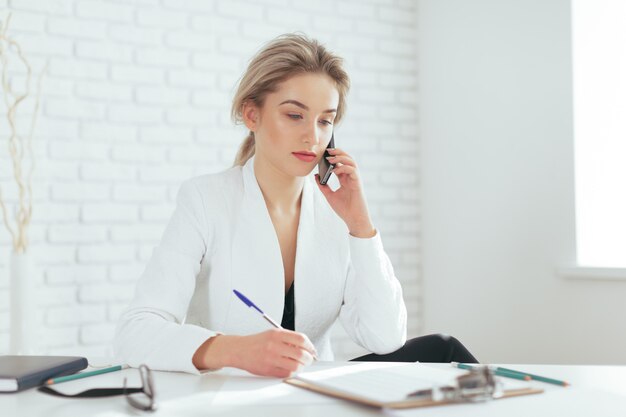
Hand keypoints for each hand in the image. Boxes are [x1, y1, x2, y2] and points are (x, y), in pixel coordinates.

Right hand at [198, 329, 316, 377]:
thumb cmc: (257, 342)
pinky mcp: (267, 369)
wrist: (239, 350)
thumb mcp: (273, 333)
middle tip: (309, 359)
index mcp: (277, 334)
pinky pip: (286, 373)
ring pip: (295, 366)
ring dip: (301, 367)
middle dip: (309, 358)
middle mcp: (274, 345)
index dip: (310, 346)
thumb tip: (306, 347)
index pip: (301, 339)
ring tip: (300, 365)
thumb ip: (288, 338)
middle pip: (301, 354)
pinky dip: (292, 372)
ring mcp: (271, 358)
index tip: (312, 350)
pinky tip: (291, 369)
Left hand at [315, 148, 375, 237]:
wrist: (353, 219)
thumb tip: (316, 175)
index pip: (340, 164)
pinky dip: (344, 168)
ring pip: (351, 162)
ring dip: (341, 157)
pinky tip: (335, 170)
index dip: (333, 157)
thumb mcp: (329, 196)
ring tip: (330, 158)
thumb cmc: (344, 209)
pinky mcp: (358, 183)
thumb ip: (323, 185)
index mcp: (345, 179)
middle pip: (347, 159)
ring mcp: (355, 179)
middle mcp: (351, 177)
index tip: (324, 154)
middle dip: (338, 153)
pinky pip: (353, 170)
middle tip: (328, 150)